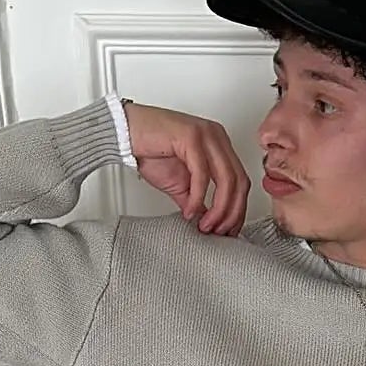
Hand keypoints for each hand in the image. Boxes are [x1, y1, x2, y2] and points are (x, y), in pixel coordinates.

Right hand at [124, 101, 250, 234]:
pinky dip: (198, 197)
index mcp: (220, 146)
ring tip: (205, 225)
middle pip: (239, 182)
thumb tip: (209, 223)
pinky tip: (190, 210)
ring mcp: (206, 135)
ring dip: (218, 208)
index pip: (241, 182)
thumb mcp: (181, 185)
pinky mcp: (190, 136)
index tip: (229, 230)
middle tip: (219, 232)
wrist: (125, 133)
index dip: (238, 210)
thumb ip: (198, 202)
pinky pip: (202, 174)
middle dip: (232, 213)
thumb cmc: (150, 151)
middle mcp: (217, 138)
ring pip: (226, 179)